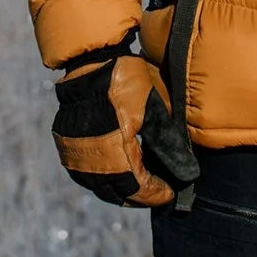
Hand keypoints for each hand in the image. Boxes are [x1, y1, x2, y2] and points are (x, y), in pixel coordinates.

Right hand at [52, 55, 198, 207]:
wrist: (91, 60)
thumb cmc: (127, 80)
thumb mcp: (155, 106)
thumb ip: (169, 143)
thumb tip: (188, 174)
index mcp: (116, 147)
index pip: (138, 185)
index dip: (156, 193)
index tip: (171, 193)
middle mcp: (92, 157)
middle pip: (118, 192)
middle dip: (141, 196)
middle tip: (158, 192)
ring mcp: (76, 154)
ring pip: (101, 187)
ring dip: (122, 191)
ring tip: (141, 187)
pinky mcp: (67, 147)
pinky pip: (86, 176)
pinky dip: (104, 181)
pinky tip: (118, 175)